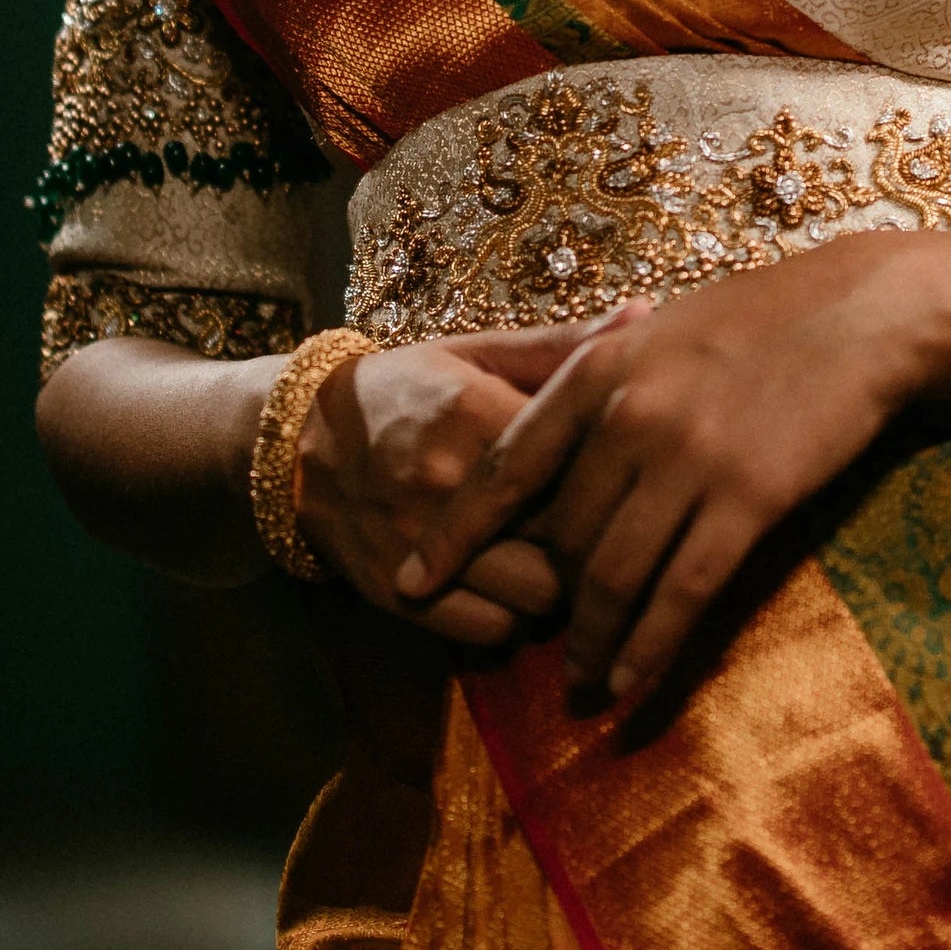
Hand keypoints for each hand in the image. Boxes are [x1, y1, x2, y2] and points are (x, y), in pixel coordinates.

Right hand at [292, 324, 598, 646]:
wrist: (302, 442)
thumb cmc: (408, 390)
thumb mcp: (476, 353)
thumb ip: (561, 347)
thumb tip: (648, 317)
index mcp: (472, 413)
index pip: (577, 464)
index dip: (616, 477)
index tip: (629, 476)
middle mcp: (444, 484)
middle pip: (565, 539)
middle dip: (597, 538)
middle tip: (608, 527)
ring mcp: (419, 544)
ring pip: (537, 598)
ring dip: (562, 589)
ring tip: (563, 561)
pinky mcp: (400, 593)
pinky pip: (492, 633)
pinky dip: (517, 620)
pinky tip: (517, 589)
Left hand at [415, 239, 950, 707]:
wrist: (862, 313)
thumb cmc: (764, 316)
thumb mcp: (660, 326)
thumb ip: (602, 372)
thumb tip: (551, 427)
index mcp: (598, 369)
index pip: (506, 467)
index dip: (457, 531)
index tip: (415, 578)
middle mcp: (629, 417)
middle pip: (562, 536)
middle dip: (546, 597)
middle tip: (537, 642)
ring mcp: (688, 460)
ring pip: (614, 576)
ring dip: (590, 641)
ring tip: (580, 683)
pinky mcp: (748, 500)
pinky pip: (683, 593)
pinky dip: (650, 649)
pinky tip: (633, 685)